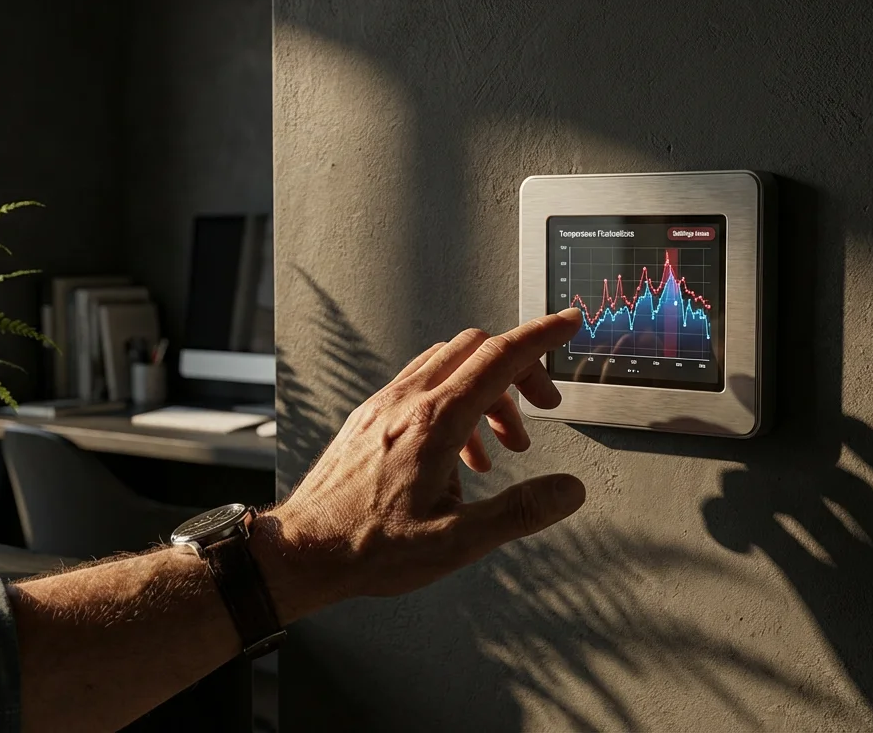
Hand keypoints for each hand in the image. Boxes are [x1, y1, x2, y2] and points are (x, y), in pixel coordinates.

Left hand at [252, 309, 587, 622]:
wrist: (303, 551)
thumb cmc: (369, 548)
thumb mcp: (457, 543)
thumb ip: (518, 513)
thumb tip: (568, 492)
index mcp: (435, 423)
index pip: (501, 358)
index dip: (542, 336)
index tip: (569, 323)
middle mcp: (408, 402)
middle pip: (477, 348)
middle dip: (520, 369)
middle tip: (542, 407)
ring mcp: (385, 405)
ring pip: (449, 363)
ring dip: (488, 389)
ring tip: (505, 444)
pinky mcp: (370, 416)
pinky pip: (423, 384)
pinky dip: (456, 400)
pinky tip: (460, 453)